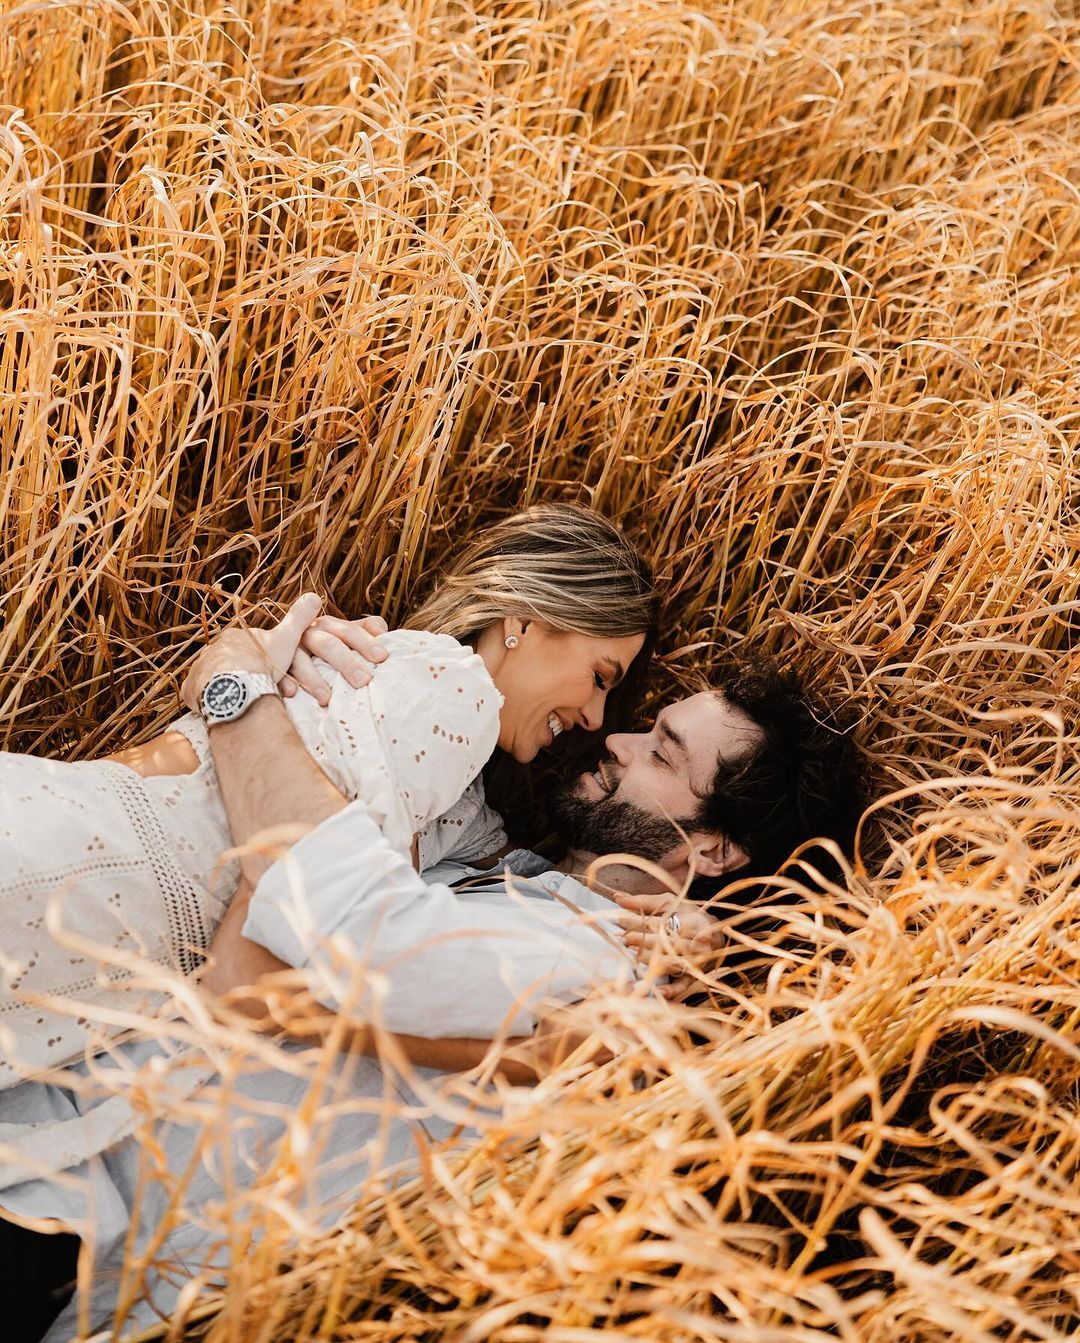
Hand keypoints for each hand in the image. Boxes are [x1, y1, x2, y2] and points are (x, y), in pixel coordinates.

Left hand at [181, 593, 323, 711]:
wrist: (237, 684)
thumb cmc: (262, 661)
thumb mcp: (286, 638)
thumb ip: (298, 618)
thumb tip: (315, 595)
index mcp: (235, 638)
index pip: (250, 649)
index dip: (264, 663)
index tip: (274, 676)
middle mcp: (213, 650)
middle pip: (233, 665)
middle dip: (247, 677)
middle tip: (261, 693)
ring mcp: (200, 669)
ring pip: (217, 679)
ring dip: (230, 690)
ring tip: (244, 704)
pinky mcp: (191, 689)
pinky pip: (200, 695)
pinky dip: (211, 701)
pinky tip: (223, 708)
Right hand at [281, 613, 390, 706]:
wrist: (284, 647)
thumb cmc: (326, 646)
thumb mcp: (344, 635)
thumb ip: (364, 630)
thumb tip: (382, 631)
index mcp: (330, 626)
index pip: (349, 631)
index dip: (365, 642)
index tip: (382, 657)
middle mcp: (310, 634)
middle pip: (328, 644)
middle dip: (346, 662)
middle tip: (363, 681)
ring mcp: (290, 650)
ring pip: (300, 660)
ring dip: (313, 678)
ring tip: (326, 699)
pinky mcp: (275, 665)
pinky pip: (278, 673)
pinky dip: (284, 681)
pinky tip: (292, 693)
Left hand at [612, 889, 722, 996]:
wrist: (715, 937)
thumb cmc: (687, 916)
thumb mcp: (670, 904)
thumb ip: (645, 901)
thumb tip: (618, 897)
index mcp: (694, 921)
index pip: (663, 923)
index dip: (640, 922)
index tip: (620, 920)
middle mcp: (698, 943)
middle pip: (668, 942)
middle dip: (644, 940)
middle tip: (624, 939)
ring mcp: (696, 962)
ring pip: (672, 962)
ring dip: (652, 960)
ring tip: (633, 956)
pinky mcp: (693, 977)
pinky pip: (682, 985)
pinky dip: (671, 989)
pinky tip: (658, 991)